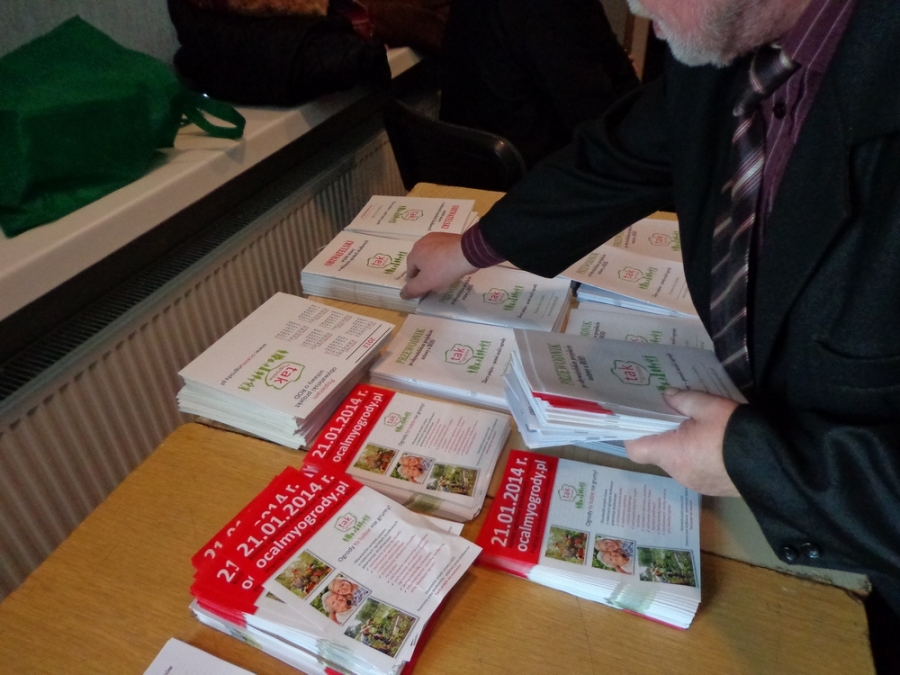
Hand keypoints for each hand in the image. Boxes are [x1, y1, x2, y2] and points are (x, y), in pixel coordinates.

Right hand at [400, 233, 477, 298]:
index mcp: (415, 252)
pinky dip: (444, 259)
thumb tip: (402, 294)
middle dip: (425, 273)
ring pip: (432, 256)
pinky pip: (443, 251)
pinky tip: (451, 266)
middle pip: (420, 262)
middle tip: (434, 283)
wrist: (468, 252)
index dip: (416, 282)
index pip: (410, 270)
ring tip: (444, 275)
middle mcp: (423, 242)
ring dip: (435, 265)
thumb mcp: (426, 283)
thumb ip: (412, 289)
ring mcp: (437, 237)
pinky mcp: (449, 237)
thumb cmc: (444, 268)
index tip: (424, 289)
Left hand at [624, 388, 741, 496]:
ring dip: (681, 444)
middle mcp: (678, 473)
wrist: (774, 467)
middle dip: (661, 433)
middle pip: (657, 452)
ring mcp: (696, 483)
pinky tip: (712, 441)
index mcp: (671, 454)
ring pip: (677, 461)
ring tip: (694, 424)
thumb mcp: (710, 407)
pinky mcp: (712, 487)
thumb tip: (667, 395)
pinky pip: (695, 468)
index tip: (639, 416)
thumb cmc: (735, 434)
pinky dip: (697, 455)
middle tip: (669, 412)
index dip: (633, 433)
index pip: (635, 449)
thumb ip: (684, 399)